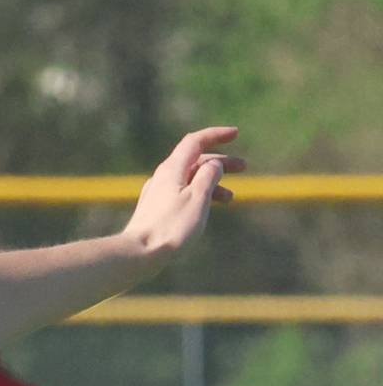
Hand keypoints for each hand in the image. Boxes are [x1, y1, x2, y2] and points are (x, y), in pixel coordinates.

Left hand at [123, 127, 244, 260]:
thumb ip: (208, 177)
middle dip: (219, 161)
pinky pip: (182, 193)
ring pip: (189, 179)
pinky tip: (208, 208)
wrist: (140, 252)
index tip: (235, 133)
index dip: (215, 135)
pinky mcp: (156, 208)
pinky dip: (199, 195)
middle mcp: (162, 176)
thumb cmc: (171, 226)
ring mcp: (158, 192)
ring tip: (231, 197)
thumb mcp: (197, 198)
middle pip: (194, 160)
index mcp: (172, 169)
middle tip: (244, 167)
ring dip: (212, 181)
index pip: (194, 142)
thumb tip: (214, 163)